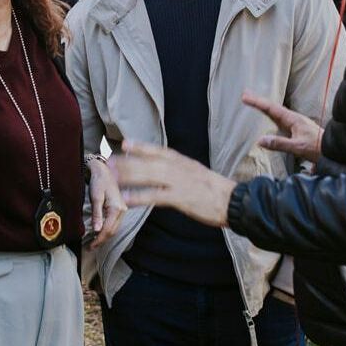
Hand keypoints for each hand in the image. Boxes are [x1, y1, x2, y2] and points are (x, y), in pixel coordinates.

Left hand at [85, 157, 126, 246]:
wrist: (103, 171)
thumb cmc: (99, 182)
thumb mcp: (96, 198)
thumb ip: (97, 214)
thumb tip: (96, 230)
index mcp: (117, 208)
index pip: (108, 229)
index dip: (99, 239)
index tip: (90, 246)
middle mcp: (123, 210)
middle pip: (113, 231)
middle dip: (102, 240)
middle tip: (90, 247)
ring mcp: (123, 210)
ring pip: (114, 228)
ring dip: (105, 236)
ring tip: (94, 242)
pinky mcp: (120, 209)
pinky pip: (115, 223)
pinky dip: (107, 230)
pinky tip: (100, 232)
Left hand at [110, 140, 235, 228]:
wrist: (235, 202)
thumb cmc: (216, 191)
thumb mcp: (197, 174)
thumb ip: (181, 171)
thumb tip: (166, 170)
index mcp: (184, 162)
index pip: (159, 150)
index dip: (141, 147)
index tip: (125, 144)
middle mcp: (179, 168)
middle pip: (148, 161)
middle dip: (128, 161)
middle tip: (110, 162)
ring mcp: (180, 182)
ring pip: (149, 175)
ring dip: (128, 175)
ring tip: (112, 178)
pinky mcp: (181, 198)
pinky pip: (155, 196)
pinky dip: (139, 197)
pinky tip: (126, 199)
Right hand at [242, 91, 322, 162]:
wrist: (332, 150)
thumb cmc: (318, 148)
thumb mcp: (298, 147)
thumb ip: (279, 143)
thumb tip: (260, 140)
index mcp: (293, 119)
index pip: (271, 109)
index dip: (257, 102)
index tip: (245, 97)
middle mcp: (293, 118)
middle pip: (272, 107)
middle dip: (258, 100)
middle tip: (245, 94)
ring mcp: (294, 123)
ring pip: (275, 112)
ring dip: (263, 106)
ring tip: (252, 101)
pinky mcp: (295, 129)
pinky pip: (279, 119)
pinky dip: (269, 114)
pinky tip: (267, 116)